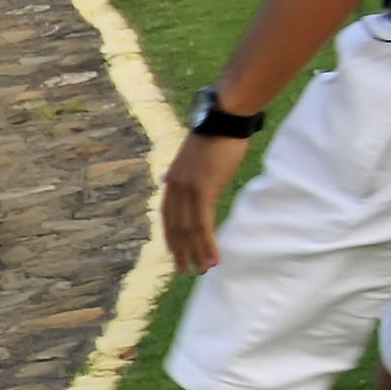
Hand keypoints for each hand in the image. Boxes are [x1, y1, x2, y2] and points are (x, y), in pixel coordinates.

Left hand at [161, 130, 251, 273]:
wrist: (223, 118)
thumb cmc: (214, 135)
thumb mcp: (190, 156)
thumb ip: (179, 172)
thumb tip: (167, 179)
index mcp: (173, 178)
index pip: (168, 214)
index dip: (171, 235)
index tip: (175, 251)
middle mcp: (175, 186)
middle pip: (175, 226)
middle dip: (180, 250)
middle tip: (184, 270)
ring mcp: (187, 189)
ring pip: (189, 230)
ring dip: (196, 253)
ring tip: (202, 271)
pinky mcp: (202, 191)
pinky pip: (203, 225)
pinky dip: (207, 244)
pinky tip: (212, 259)